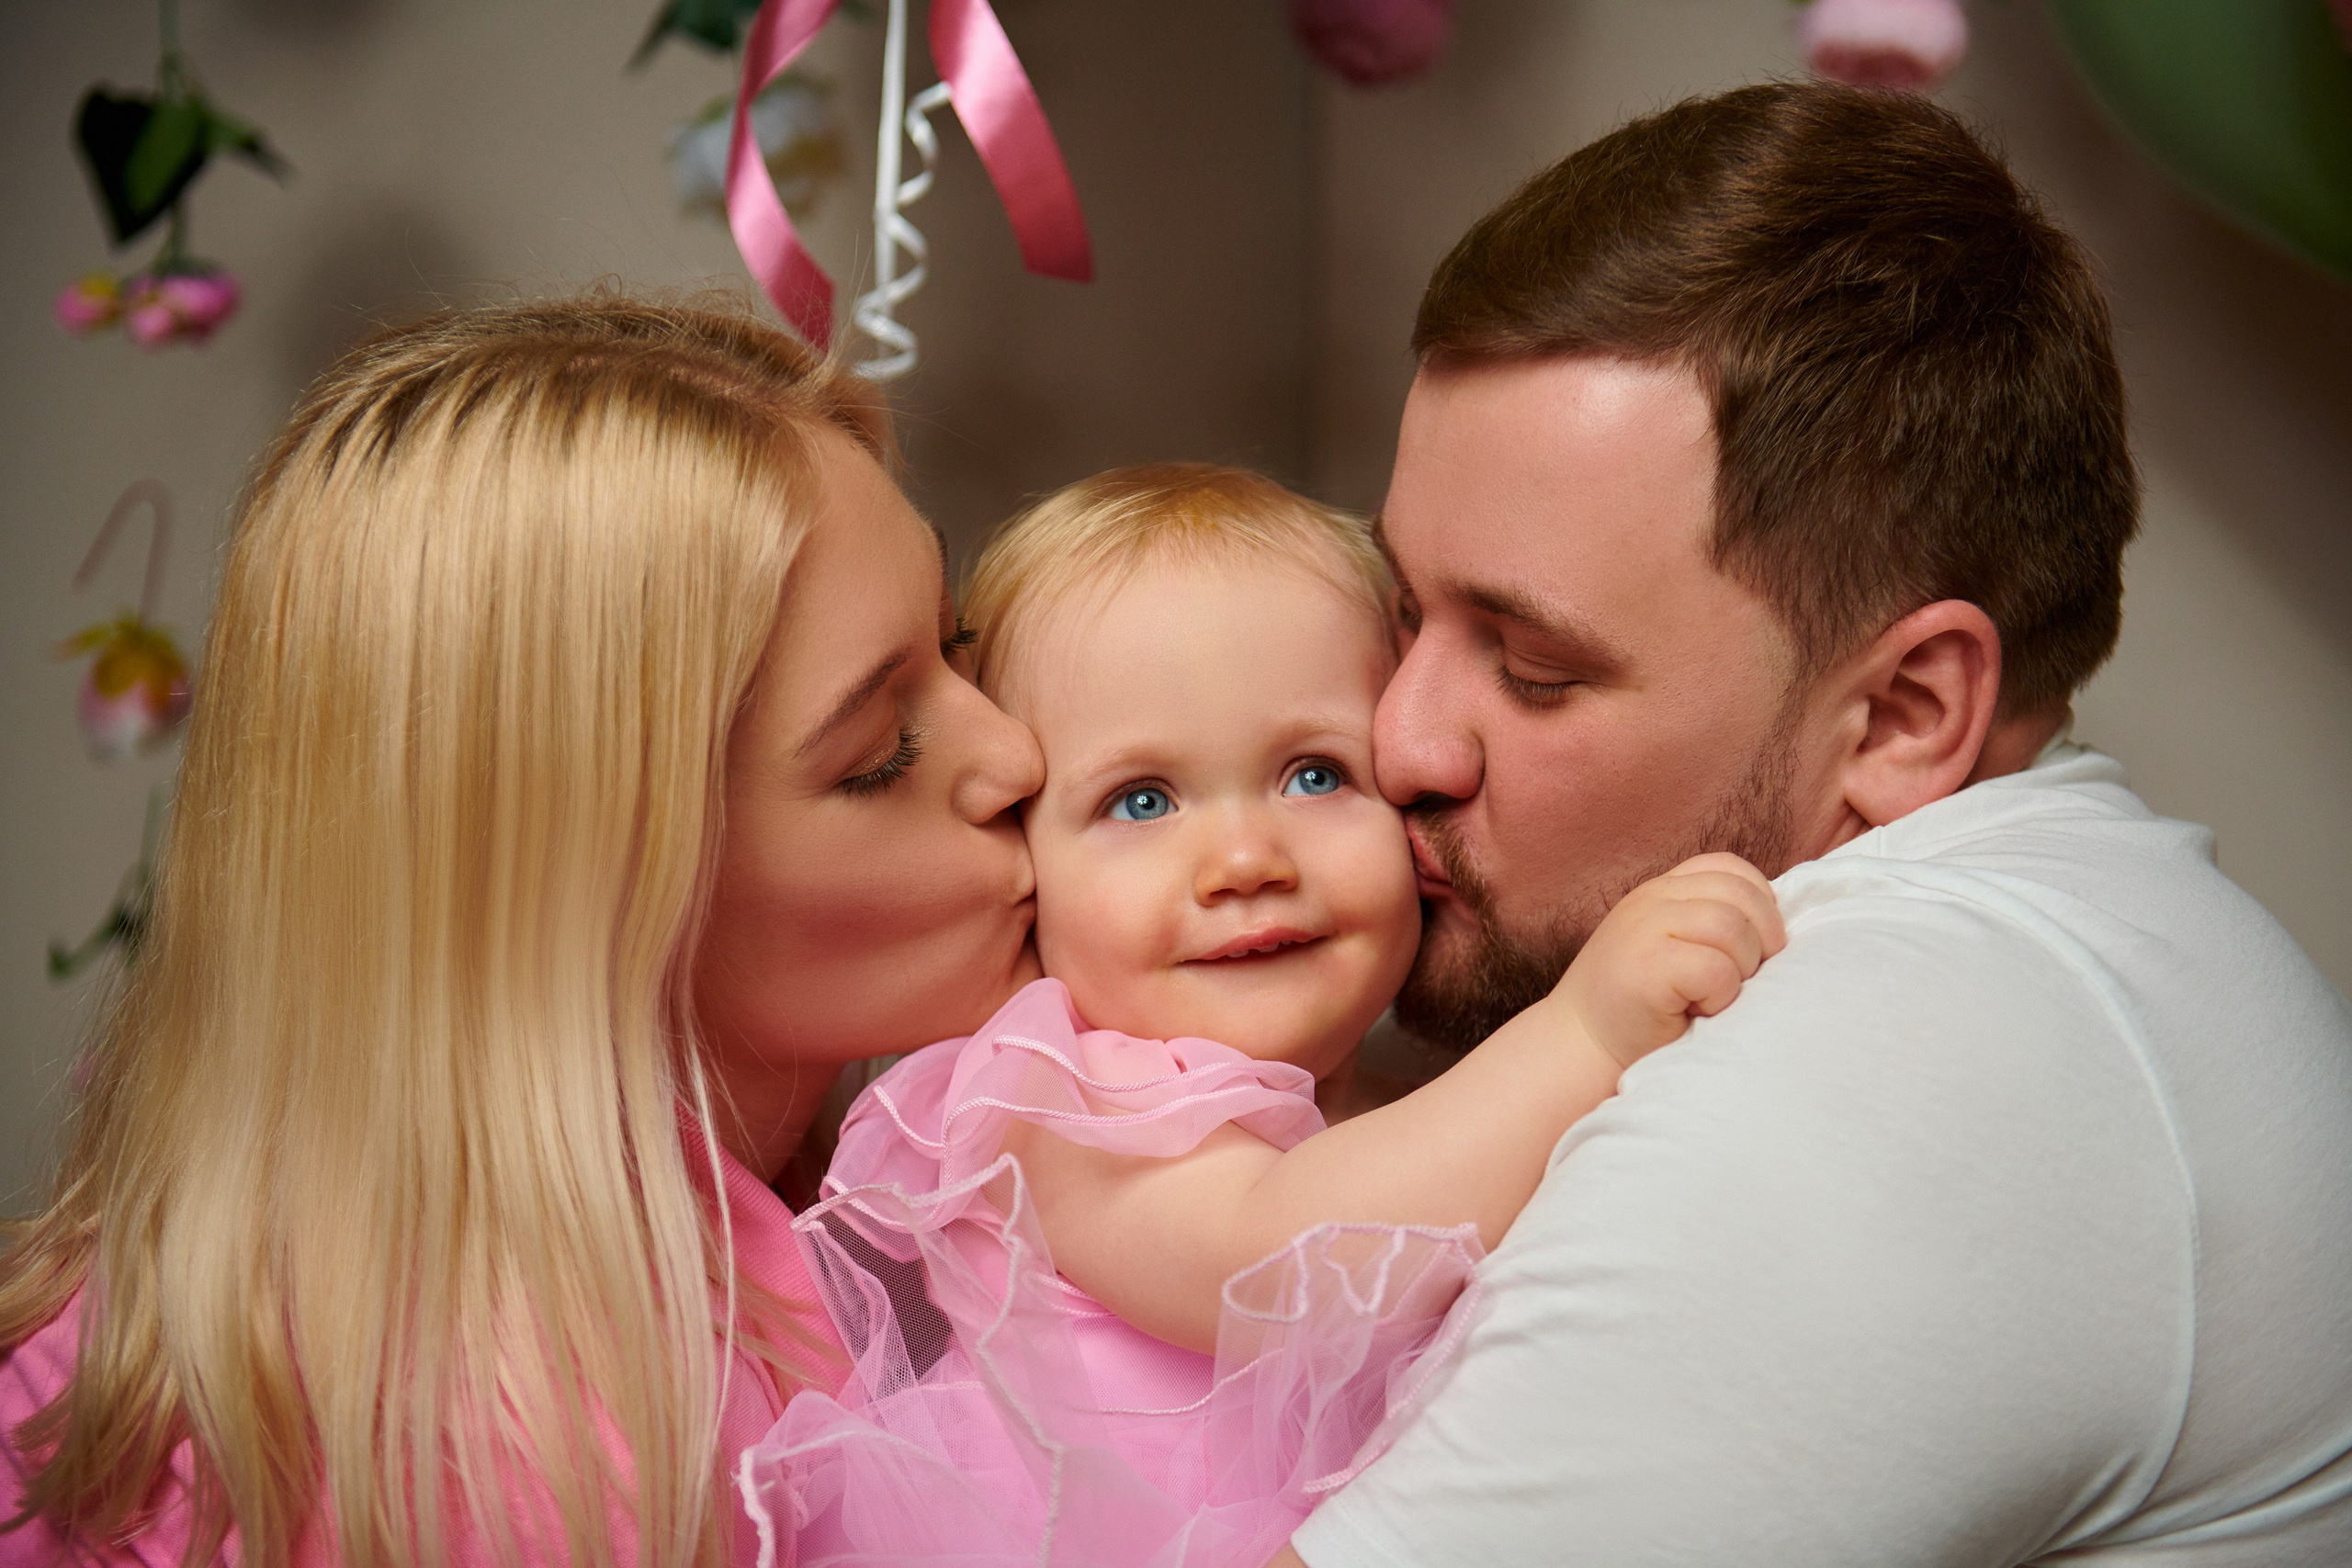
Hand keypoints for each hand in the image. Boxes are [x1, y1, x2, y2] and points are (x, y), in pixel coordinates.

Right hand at [1553, 853, 1785, 1068]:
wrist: (1582, 1049)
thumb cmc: (1644, 1009)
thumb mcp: (1676, 947)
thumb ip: (1711, 923)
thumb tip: (1779, 928)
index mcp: (1662, 890)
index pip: (1730, 868)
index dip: (1759, 905)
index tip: (1753, 949)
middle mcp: (1651, 899)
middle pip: (1741, 895)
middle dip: (1761, 941)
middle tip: (1741, 980)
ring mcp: (1644, 927)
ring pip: (1732, 928)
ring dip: (1740, 971)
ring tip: (1713, 997)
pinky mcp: (1646, 965)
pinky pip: (1716, 969)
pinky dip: (1719, 997)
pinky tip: (1695, 1012)